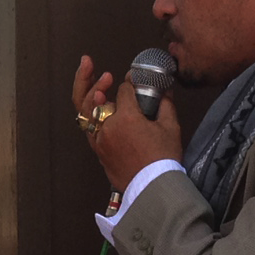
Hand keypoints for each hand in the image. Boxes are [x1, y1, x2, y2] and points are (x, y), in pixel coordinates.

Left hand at [72, 54, 181, 190]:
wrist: (152, 187)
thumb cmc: (164, 158)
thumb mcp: (170, 128)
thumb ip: (165, 104)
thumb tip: (163, 90)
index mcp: (126, 118)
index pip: (124, 91)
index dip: (130, 82)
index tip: (135, 78)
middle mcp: (107, 127)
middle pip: (92, 97)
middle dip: (90, 78)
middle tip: (95, 66)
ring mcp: (99, 139)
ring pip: (84, 111)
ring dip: (85, 92)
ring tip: (92, 78)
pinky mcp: (97, 149)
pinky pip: (87, 126)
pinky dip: (88, 112)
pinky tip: (93, 103)